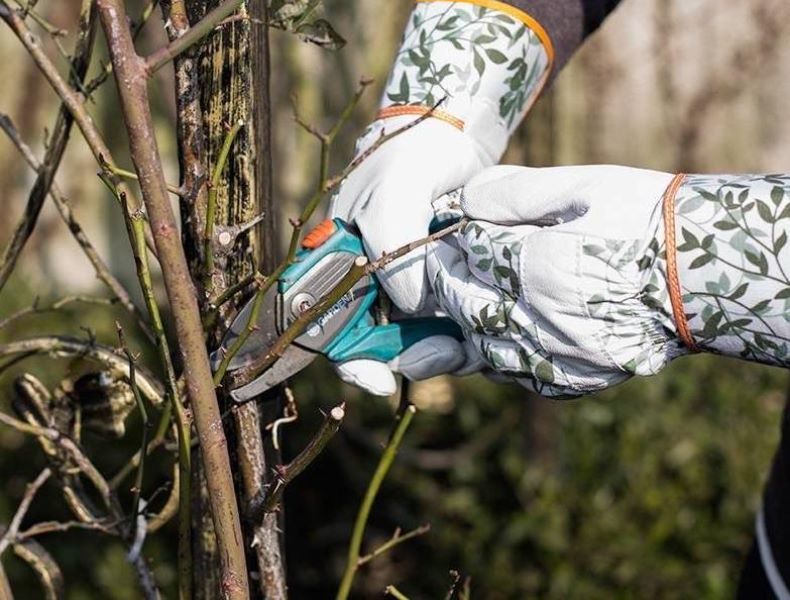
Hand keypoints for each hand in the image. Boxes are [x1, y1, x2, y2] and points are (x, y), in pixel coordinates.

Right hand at [328, 116, 493, 393]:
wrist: (452, 138)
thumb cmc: (412, 157)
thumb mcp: (394, 192)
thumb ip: (392, 248)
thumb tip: (409, 306)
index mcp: (338, 265)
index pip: (328, 327)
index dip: (350, 360)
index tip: (380, 378)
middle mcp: (368, 282)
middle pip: (374, 344)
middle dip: (407, 357)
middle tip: (445, 351)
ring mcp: (405, 286)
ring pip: (413, 340)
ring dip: (439, 349)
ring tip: (466, 341)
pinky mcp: (440, 286)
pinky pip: (444, 325)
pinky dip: (460, 333)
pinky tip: (478, 328)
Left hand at [425, 165, 687, 396]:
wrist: (705, 274)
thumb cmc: (645, 220)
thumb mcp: (583, 186)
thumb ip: (515, 192)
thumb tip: (463, 202)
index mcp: (542, 267)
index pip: (470, 254)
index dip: (453, 240)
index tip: (449, 232)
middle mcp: (544, 321)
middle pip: (466, 304)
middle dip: (447, 280)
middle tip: (443, 264)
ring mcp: (559, 357)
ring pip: (482, 346)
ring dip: (463, 322)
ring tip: (460, 299)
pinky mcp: (574, 379)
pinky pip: (516, 374)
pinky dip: (494, 355)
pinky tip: (492, 336)